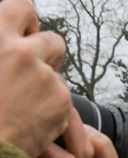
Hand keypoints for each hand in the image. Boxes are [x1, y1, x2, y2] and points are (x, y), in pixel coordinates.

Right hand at [0, 0, 70, 157]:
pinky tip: (32, 119)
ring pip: (58, 73)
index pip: (22, 7)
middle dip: (46, 55)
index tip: (23, 33)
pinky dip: (52, 106)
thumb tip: (8, 40)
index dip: (25, 21)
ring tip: (24, 103)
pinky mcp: (61, 101)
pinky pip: (63, 97)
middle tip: (31, 72)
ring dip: (48, 83)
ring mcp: (45, 77)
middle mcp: (22, 52)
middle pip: (52, 40)